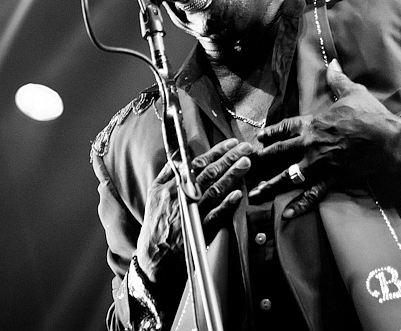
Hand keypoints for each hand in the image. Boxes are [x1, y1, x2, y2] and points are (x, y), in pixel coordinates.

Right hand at [135, 138, 251, 281]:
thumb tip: (180, 155)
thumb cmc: (156, 224)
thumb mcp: (154, 194)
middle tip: (246, 148)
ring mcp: (191, 214)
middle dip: (229, 158)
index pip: (196, 164)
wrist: (154, 258)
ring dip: (232, 176)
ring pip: (214, 191)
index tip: (231, 143)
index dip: (215, 152)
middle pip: (209, 174)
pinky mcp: (199, 231)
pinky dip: (227, 205)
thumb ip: (168, 173)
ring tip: (246, 163)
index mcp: (171, 187)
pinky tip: (239, 194)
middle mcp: (181, 198)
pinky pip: (216, 216)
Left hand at [248, 60, 400, 218]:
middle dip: (260, 159)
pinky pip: (312, 194)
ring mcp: (319, 163)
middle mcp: (310, 144)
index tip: (258, 139)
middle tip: (244, 165)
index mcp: (312, 123)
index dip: (269, 133)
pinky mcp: (331, 178)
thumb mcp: (353, 92)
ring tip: (253, 194)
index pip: (283, 128)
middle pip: (278, 153)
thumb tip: (333, 62)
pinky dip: (300, 205)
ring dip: (269, 185)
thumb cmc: (371, 115)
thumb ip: (338, 79)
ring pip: (288, 176)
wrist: (390, 139)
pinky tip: (286, 215)